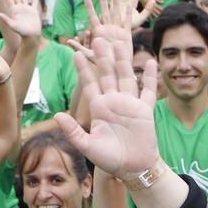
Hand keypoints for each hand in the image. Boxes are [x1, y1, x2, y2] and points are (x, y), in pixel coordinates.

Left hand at [53, 27, 160, 181]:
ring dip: (122, 61)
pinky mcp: (144, 111)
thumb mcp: (87, 146)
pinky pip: (147, 91)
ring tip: (119, 43)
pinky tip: (150, 63)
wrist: (133, 169)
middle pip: (107, 74)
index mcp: (99, 108)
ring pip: (125, 77)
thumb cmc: (109, 159)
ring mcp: (130, 105)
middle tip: (98, 38)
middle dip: (102, 57)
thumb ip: (73, 131)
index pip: (90, 84)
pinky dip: (149, 78)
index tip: (75, 53)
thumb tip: (56, 116)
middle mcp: (113, 102)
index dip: (83, 69)